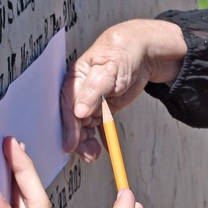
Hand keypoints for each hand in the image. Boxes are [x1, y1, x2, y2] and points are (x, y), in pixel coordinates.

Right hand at [61, 18, 186, 159]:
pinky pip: (97, 127)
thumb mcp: (108, 71)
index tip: (70, 145)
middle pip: (73, 121)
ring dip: (87, 142)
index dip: (69, 127)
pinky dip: (100, 138)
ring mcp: (90, 102)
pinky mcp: (101, 108)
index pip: (68, 107)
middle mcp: (79, 93)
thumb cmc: (121, 55)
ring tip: (94, 155)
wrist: (140, 53)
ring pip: (84, 127)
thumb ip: (93, 91)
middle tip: (88, 154)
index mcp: (75, 80)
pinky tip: (104, 148)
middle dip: (79, 139)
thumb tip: (78, 111)